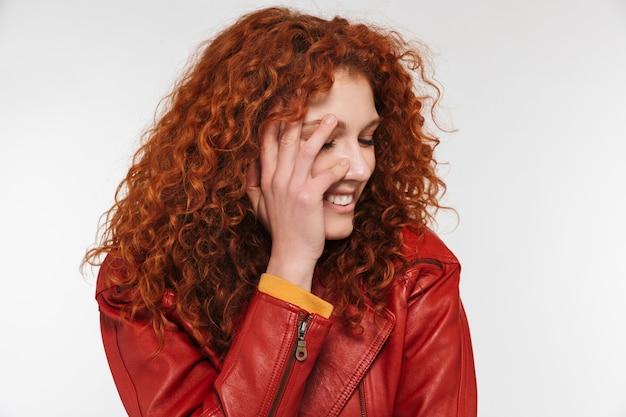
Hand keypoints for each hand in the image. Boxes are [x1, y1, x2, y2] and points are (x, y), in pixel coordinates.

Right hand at [246, 114, 348, 289]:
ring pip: (306, 153)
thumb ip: (253, 184)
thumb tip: (250, 164)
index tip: (283, 104)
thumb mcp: (259, 207)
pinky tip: (344, 162)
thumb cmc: (280, 232)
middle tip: (308, 98)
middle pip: (287, 141)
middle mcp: (277, 180)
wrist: (289, 255)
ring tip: (333, 119)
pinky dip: (334, 168)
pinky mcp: (308, 199)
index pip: (268, 143)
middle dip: (297, 117)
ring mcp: (291, 189)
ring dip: (321, 134)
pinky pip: (323, 177)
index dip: (275, 122)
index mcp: (267, 179)